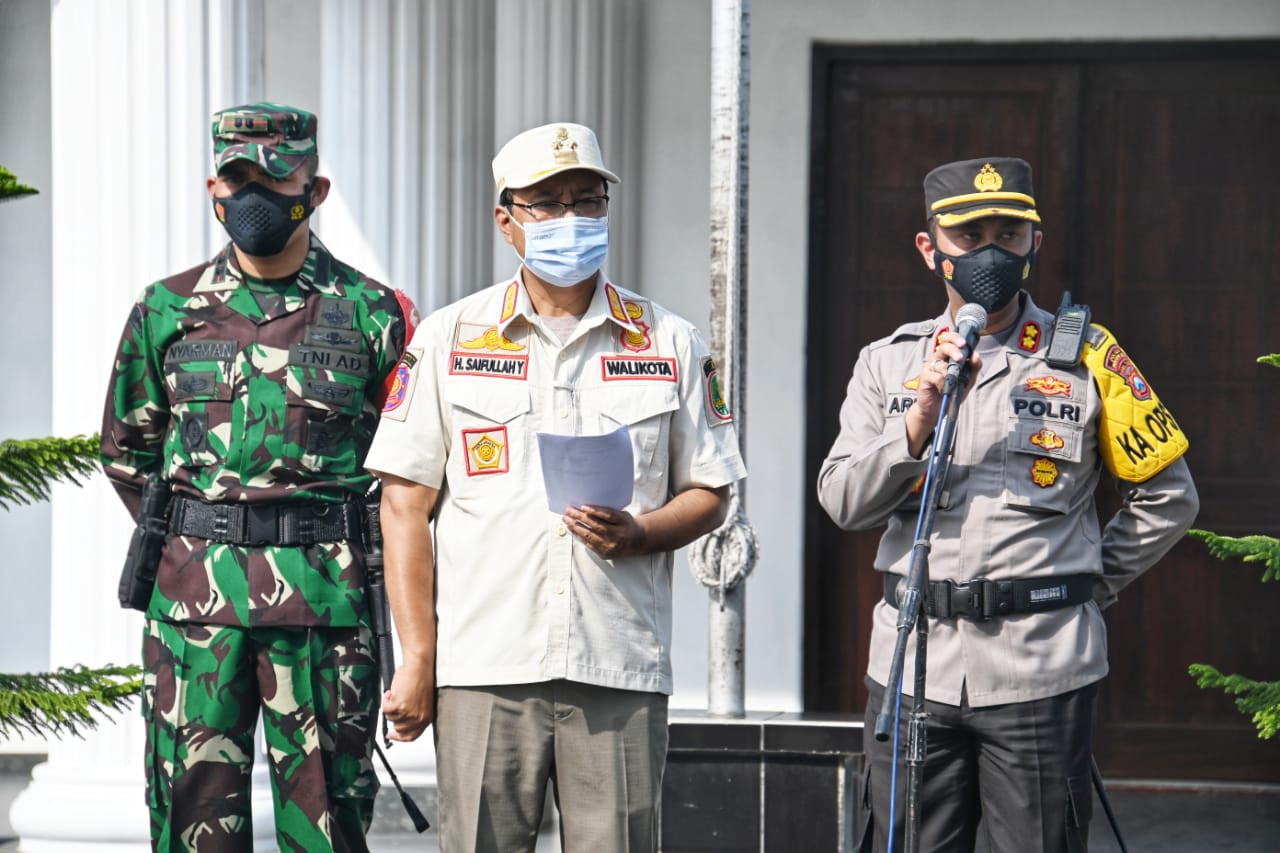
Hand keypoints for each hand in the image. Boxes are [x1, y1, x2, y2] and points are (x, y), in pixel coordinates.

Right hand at [382, 658, 434, 742]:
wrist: (419, 666)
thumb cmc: (421, 679)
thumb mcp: (421, 703)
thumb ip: (413, 715)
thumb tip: (399, 723)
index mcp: (426, 718)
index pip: (411, 736)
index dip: (400, 737)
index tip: (392, 735)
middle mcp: (419, 718)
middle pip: (398, 728)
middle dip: (394, 716)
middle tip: (395, 705)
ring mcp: (409, 713)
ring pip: (390, 718)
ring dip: (390, 706)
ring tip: (396, 694)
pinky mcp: (399, 705)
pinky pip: (385, 709)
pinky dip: (386, 700)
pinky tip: (392, 692)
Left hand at [563, 504, 645, 558]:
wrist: (635, 541)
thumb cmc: (625, 524)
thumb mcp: (621, 515)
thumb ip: (608, 512)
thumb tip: (585, 508)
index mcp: (623, 522)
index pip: (608, 515)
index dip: (595, 511)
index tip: (583, 506)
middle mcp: (618, 535)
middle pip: (596, 526)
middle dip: (580, 517)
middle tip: (569, 510)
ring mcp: (611, 546)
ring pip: (590, 536)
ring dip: (575, 527)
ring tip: (566, 519)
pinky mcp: (604, 554)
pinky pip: (588, 544)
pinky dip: (578, 536)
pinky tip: (572, 529)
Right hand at [905, 330, 981, 456]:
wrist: (938, 408)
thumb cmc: (952, 391)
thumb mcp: (968, 379)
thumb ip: (974, 367)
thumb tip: (975, 355)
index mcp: (947, 355)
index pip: (949, 339)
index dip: (955, 338)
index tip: (964, 343)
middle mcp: (937, 358)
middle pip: (943, 346)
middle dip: (953, 350)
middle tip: (960, 358)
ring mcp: (929, 367)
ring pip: (941, 363)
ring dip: (950, 374)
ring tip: (953, 383)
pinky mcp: (924, 377)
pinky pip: (937, 376)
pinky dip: (944, 383)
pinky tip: (944, 389)